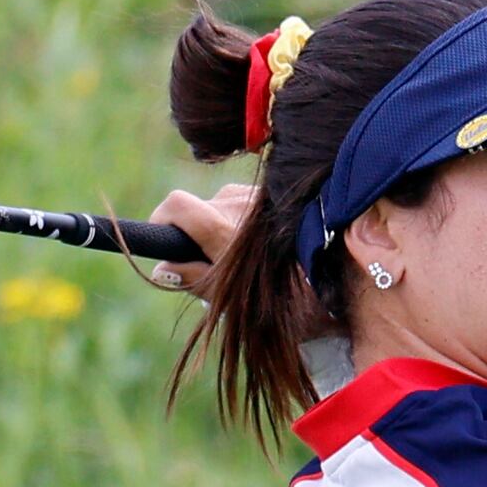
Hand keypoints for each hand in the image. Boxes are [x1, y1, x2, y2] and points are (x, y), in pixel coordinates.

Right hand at [138, 184, 255, 295]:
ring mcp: (253, 194)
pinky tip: (259, 242)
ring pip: (219, 206)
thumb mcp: (226, 294)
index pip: (176, 205)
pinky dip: (241, 220)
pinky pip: (240, 203)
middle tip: (212, 259)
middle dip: (197, 232)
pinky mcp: (264, 192)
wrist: (326, 276)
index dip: (162, 217)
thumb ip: (189, 278)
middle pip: (197, 210)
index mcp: (224, 232)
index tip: (163, 235)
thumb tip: (160, 269)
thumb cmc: (266, 291)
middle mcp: (237, 206)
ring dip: (221, 226)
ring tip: (242, 255)